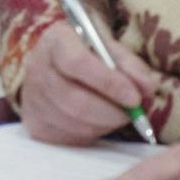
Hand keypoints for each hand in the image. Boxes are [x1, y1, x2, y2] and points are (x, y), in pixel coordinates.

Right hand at [19, 16, 160, 145]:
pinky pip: (68, 138)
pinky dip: (92, 133)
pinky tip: (98, 121)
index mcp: (55, 41)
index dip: (109, 84)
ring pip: (74, 123)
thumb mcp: (109, 48)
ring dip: (105, 124)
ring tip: (117, 114)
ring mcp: (32, 98)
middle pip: (75, 100)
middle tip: (132, 113)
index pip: (78, 63)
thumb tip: (147, 88)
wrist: (56, 65)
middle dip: (112, 112)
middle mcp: (37, 68)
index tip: (135, 98)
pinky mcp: (35, 124)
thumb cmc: (87, 53)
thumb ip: (130, 65)